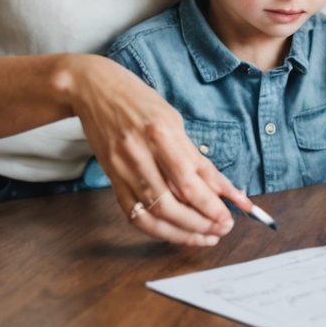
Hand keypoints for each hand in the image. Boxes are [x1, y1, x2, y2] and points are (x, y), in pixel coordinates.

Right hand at [63, 54, 243, 245]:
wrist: (94, 90)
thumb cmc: (140, 101)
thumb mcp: (175, 121)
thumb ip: (196, 158)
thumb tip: (225, 188)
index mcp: (160, 133)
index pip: (188, 180)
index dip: (211, 203)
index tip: (231, 215)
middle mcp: (139, 154)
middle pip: (171, 203)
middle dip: (200, 222)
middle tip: (223, 228)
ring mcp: (121, 169)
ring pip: (152, 214)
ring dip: (182, 231)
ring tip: (206, 236)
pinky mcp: (111, 179)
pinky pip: (133, 214)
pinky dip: (157, 229)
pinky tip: (177, 232)